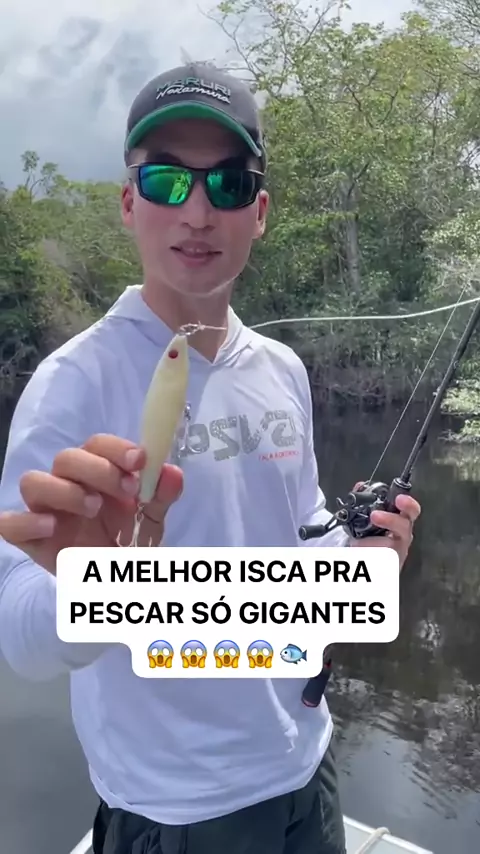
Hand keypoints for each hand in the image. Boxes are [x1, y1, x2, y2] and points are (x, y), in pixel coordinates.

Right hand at [0, 434, 182, 574]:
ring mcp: (46, 511)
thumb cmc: (128, 538)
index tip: (139, 461)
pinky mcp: (31, 540)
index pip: (96, 444)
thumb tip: (171, 472)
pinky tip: (51, 526)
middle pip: (66, 458)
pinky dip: (26, 522)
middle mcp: (67, 484)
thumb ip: (161, 495)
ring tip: (93, 507)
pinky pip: (10, 525)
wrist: (117, 578)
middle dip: (98, 468)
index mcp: (96, 472)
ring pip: (33, 482)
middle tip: (127, 489)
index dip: (115, 447)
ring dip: (64, 489)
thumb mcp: (152, 518)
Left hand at [349, 483, 420, 569]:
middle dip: (391, 520)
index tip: (399, 499)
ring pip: (387, 546)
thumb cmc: (372, 536)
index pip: (411, 511)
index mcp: (401, 521)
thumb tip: (360, 486)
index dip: (409, 504)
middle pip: (404, 527)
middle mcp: (402, 537)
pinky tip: (358, 552)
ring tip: (356, 542)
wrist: (370, 560)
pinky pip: (376, 559)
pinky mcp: (389, 566)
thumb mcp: (369, 518)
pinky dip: (364, 554)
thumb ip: (365, 501)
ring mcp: (397, 553)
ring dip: (369, 543)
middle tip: (374, 516)